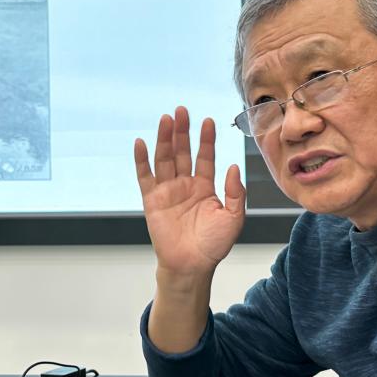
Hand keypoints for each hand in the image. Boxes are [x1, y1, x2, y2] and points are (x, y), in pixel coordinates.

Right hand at [134, 106, 245, 278]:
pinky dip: (141, 160)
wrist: (192, 265)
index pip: (205, 157)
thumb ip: (235, 192)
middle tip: (182, 110)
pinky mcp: (151, 200)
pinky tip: (141, 142)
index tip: (208, 121)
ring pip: (165, 159)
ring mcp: (167, 191)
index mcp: (205, 187)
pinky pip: (145, 176)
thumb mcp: (234, 217)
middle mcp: (185, 185)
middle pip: (182, 152)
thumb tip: (232, 166)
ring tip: (167, 119)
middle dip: (183, 131)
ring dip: (165, 139)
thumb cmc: (214, 245)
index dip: (206, 139)